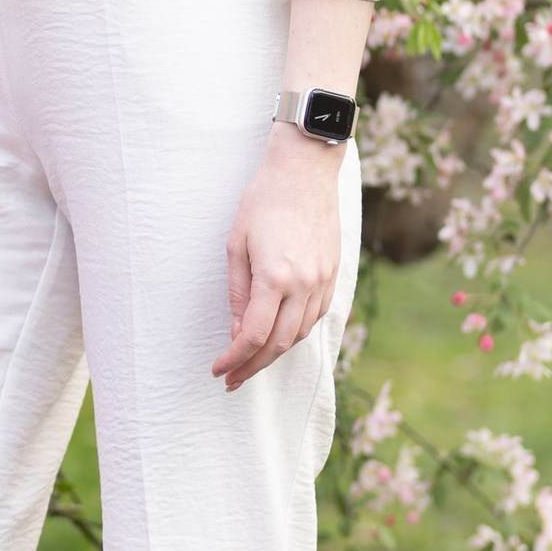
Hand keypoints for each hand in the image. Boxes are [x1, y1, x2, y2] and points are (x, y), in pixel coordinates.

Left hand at [214, 123, 344, 391]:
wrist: (305, 170)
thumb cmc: (263, 201)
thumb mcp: (236, 245)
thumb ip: (239, 292)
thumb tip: (238, 330)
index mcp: (276, 277)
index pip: (253, 336)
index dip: (233, 359)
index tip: (217, 370)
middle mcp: (305, 284)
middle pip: (279, 344)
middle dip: (252, 367)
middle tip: (231, 380)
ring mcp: (323, 281)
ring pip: (301, 334)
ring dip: (275, 353)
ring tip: (251, 361)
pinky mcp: (333, 274)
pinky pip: (316, 317)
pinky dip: (296, 333)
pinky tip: (279, 336)